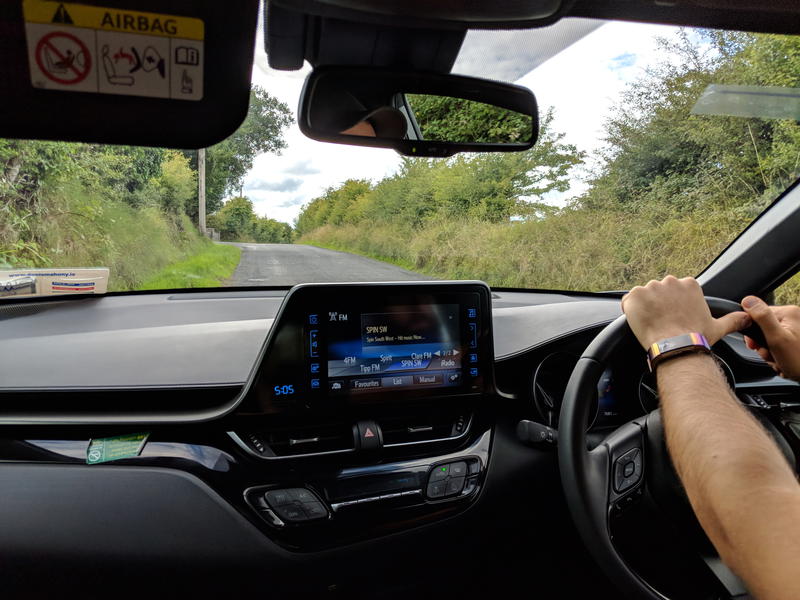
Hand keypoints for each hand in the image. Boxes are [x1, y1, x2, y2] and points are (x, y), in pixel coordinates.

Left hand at [622, 276, 750, 349]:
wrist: (675, 347)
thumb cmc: (696, 338)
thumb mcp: (718, 327)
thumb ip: (733, 319)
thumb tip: (747, 317)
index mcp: (689, 284)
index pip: (674, 291)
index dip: (672, 305)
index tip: (673, 317)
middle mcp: (670, 282)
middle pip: (658, 292)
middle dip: (658, 305)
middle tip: (662, 322)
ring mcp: (650, 287)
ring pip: (643, 296)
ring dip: (644, 308)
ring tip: (652, 324)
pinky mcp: (634, 296)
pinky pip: (628, 302)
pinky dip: (631, 311)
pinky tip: (640, 322)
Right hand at [741, 296, 799, 380]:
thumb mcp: (777, 339)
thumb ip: (762, 318)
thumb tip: (747, 300)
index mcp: (789, 313)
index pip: (757, 315)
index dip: (753, 332)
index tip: (755, 345)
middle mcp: (793, 319)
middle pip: (763, 329)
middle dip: (764, 346)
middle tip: (772, 355)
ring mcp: (795, 331)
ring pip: (770, 340)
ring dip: (771, 354)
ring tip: (780, 361)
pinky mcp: (796, 341)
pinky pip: (778, 347)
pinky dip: (778, 357)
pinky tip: (784, 363)